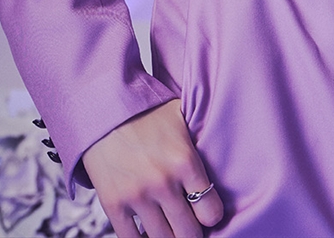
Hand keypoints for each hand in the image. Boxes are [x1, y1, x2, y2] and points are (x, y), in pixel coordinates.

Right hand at [82, 99, 223, 237]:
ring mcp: (136, 195)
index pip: (211, 212)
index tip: (206, 210)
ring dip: (169, 236)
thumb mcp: (183, 116)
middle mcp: (162, 181)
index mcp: (184, 160)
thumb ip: (202, 138)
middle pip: (189, 233)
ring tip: (171, 226)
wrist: (104, 109)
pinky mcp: (113, 204)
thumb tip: (228, 148)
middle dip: (192, 230)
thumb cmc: (149, 111)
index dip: (211, 214)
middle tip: (190, 223)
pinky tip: (149, 230)